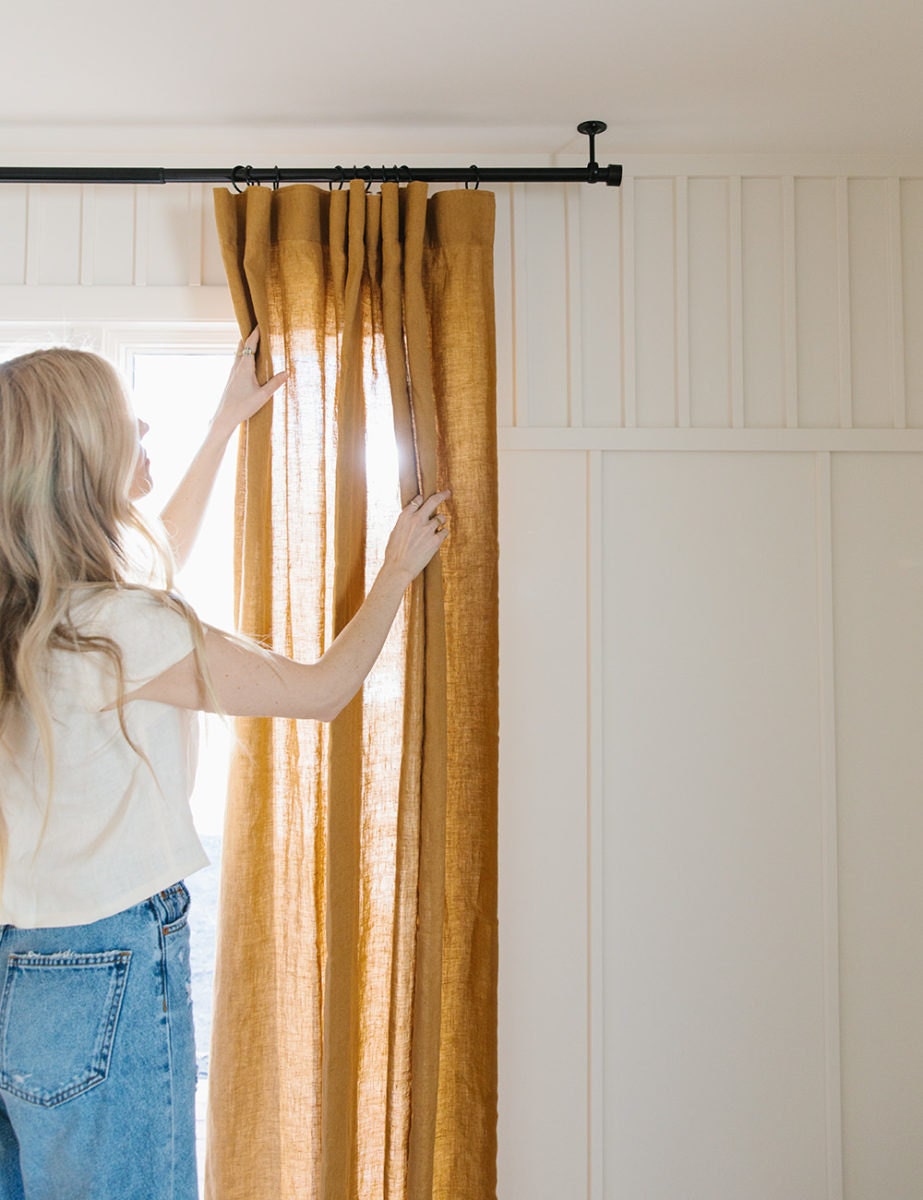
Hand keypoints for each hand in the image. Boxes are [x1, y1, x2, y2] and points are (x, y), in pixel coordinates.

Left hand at [211, 326, 287, 440]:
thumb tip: (287, 372)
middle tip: (257, 329)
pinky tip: (247, 362)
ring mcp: (232, 373)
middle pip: (242, 346)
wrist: (224, 417)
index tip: (260, 324)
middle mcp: (236, 367)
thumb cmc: (242, 406)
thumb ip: (275, 383)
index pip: (250, 344)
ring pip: (239, 354)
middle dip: (250, 337)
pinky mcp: (231, 380)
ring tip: (253, 342)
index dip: (256, 333)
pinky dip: (243, 356)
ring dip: (246, 346)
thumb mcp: (263, 395)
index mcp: (244, 367)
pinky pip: (237, 362)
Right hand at [383, 490, 450, 583]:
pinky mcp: (436, 540)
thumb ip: (405, 523)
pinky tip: (437, 538)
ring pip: (441, 518)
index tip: (424, 499)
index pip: (417, 500)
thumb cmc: (394, 553)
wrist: (399, 568)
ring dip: (440, 521)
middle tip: (447, 493)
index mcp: (405, 516)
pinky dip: (442, 533)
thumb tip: (411, 518)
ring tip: (436, 527)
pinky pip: (444, 531)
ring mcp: (427, 529)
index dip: (421, 499)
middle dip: (442, 495)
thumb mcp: (395, 533)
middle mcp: (417, 519)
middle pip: (433, 501)